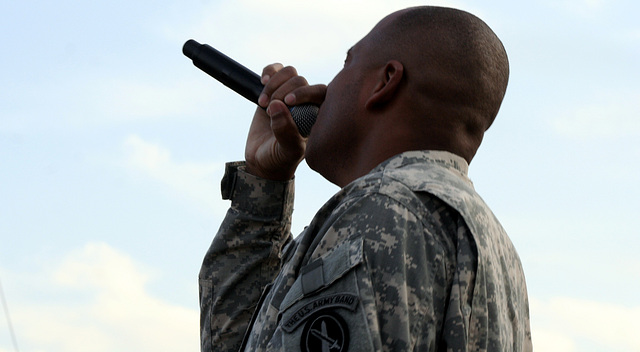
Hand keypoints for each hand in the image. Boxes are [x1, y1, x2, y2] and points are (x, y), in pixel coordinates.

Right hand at [244, 64, 325, 180]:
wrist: (262, 159)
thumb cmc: (280, 158)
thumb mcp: (286, 151)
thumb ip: (286, 132)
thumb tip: (277, 105)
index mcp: (317, 115)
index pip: (320, 92)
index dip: (305, 92)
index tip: (287, 102)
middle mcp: (307, 102)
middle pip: (300, 81)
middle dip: (282, 92)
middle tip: (269, 111)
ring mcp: (290, 94)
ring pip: (289, 73)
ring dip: (273, 84)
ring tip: (263, 104)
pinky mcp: (274, 90)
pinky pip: (275, 70)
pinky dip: (268, 71)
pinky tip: (261, 82)